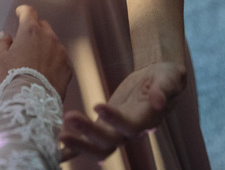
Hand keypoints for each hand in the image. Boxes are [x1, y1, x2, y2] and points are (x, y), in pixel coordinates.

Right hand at [0, 5, 72, 98]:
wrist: (30, 102)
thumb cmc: (11, 78)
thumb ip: (3, 43)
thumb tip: (7, 36)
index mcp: (30, 31)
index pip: (29, 12)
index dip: (23, 11)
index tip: (20, 12)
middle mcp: (49, 37)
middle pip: (43, 26)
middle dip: (35, 30)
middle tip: (26, 41)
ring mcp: (61, 52)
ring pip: (53, 43)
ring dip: (45, 47)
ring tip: (35, 61)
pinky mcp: (68, 68)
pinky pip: (60, 59)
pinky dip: (53, 62)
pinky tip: (45, 72)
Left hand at [58, 62, 185, 161]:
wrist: (157, 79)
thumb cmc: (166, 76)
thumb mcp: (171, 77)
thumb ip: (165, 89)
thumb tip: (159, 101)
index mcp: (146, 120)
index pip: (130, 125)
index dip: (114, 119)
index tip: (98, 105)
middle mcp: (130, 132)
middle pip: (109, 143)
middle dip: (88, 134)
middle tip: (69, 118)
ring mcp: (115, 132)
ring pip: (96, 147)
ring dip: (78, 144)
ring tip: (59, 134)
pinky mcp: (103, 127)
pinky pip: (86, 142)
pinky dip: (71, 149)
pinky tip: (54, 143)